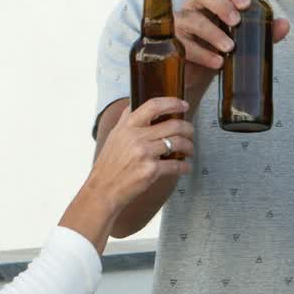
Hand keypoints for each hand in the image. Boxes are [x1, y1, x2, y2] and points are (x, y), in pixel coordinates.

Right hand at [90, 97, 193, 211]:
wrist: (103, 190)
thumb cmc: (108, 165)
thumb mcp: (113, 137)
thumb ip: (125, 120)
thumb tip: (134, 106)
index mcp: (128, 127)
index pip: (153, 106)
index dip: (172, 103)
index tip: (183, 105)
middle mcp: (136, 137)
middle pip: (173, 125)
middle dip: (188, 128)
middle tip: (191, 132)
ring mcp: (144, 154)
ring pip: (178, 143)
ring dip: (189, 146)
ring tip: (190, 150)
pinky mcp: (151, 170)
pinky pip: (176, 165)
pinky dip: (185, 166)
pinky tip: (186, 167)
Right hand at [174, 0, 289, 99]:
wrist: (199, 74)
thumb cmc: (220, 46)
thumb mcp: (245, 39)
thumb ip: (264, 30)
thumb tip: (284, 24)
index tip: (246, 4)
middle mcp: (195, 6)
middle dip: (221, 5)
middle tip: (236, 22)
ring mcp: (181, 23)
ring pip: (191, 19)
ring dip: (212, 33)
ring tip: (230, 48)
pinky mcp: (173, 42)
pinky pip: (183, 44)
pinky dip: (201, 53)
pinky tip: (217, 63)